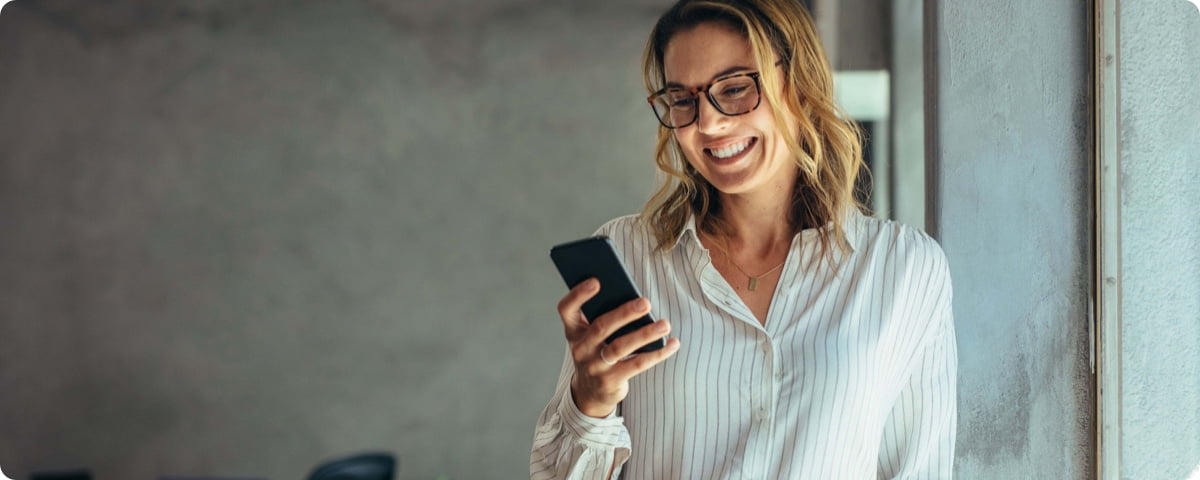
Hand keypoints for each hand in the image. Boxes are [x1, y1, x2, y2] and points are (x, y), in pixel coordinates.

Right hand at [556, 278, 680, 417]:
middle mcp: (580, 348)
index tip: (596, 281)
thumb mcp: (592, 335)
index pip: (566, 309)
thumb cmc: (597, 351)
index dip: (578, 294)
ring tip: (665, 324)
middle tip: (646, 302)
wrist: (590, 391)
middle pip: (601, 327)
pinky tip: (672, 343)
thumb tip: (637, 301)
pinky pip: (637, 364)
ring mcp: (594, 366)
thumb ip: (605, 316)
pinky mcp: (610, 381)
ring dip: (645, 334)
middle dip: (625, 313)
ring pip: (620, 347)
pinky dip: (657, 353)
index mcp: (574, 330)